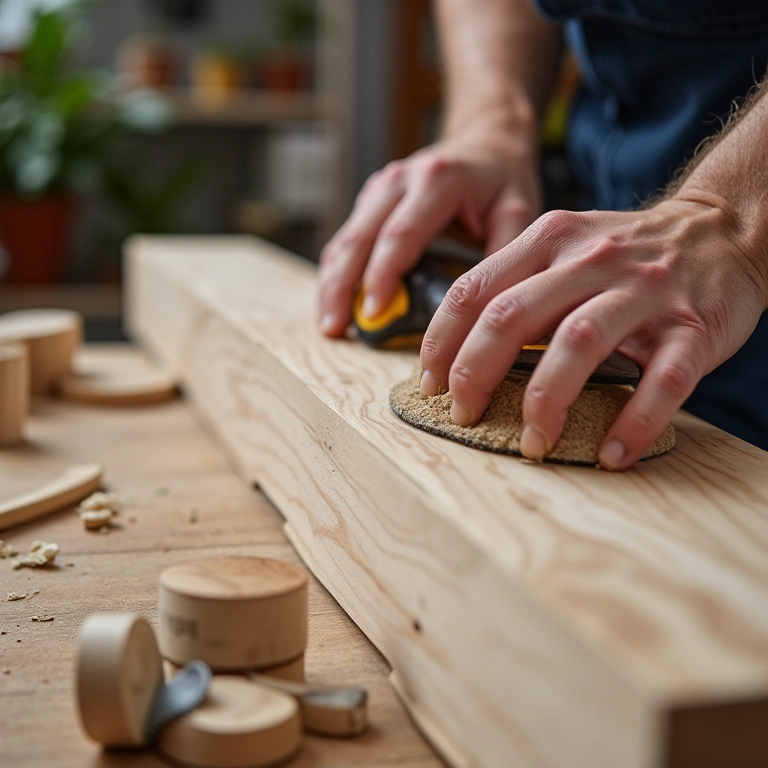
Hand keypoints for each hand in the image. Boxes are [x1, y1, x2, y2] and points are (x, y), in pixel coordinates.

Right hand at [317, 123, 541, 336]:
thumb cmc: (503, 180)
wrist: (487, 142)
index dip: (382, 276)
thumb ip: (504, 254)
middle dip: (343, 287)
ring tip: (331, 326)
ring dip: (332, 284)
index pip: (400, 234)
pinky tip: (336, 305)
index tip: (374, 313)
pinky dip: (338, 273)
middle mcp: (400, 180)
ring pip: (344, 240)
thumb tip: (483, 304)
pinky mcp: (371, 201)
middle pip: (359, 238)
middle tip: (336, 329)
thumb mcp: (518, 211)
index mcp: (436, 180)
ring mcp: (380, 189)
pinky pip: (346, 240)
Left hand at [419, 199, 767, 468]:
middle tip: (464, 416)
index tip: (429, 384)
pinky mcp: (694, 327)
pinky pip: (662, 380)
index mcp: (548, 240)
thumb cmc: (627, 253)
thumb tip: (456, 347)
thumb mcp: (565, 245)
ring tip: (534, 443)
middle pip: (512, 316)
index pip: (472, 290)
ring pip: (578, 343)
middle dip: (476, 373)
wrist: (724, 228)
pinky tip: (610, 453)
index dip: (440, 343)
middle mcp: (590, 260)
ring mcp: (644, 292)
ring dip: (546, 401)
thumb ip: (515, 283)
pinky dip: (634, 421)